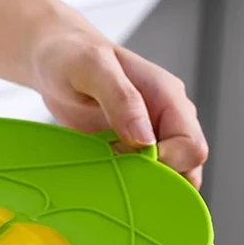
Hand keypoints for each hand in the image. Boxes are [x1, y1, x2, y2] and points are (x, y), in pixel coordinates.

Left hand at [31, 26, 207, 187]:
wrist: (52, 60)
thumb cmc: (70, 56)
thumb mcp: (92, 68)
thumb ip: (121, 98)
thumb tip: (145, 138)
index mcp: (167, 98)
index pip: (192, 146)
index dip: (165, 162)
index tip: (126, 157)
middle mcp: (164, 120)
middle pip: (187, 168)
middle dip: (157, 181)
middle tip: (117, 172)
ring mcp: (148, 138)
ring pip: (167, 178)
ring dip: (142, 188)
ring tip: (109, 175)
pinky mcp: (127, 151)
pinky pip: (140, 179)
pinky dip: (127, 188)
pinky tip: (104, 179)